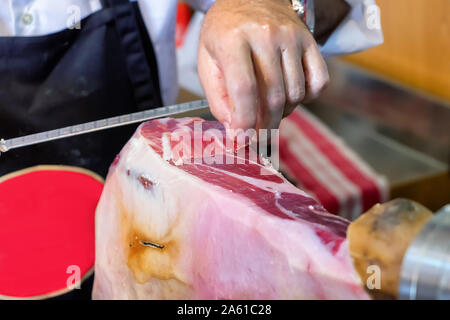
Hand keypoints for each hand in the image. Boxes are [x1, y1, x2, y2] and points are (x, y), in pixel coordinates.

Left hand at [198, 0, 328, 131]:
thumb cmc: (225, 33)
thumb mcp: (207, 61)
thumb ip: (218, 97)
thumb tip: (236, 131)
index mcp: (233, 39)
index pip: (244, 88)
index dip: (244, 121)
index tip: (242, 140)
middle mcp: (266, 35)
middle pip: (273, 96)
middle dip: (265, 126)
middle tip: (257, 137)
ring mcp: (292, 36)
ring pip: (295, 94)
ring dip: (283, 113)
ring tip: (269, 110)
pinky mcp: (310, 41)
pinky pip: (319, 83)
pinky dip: (306, 99)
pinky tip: (290, 96)